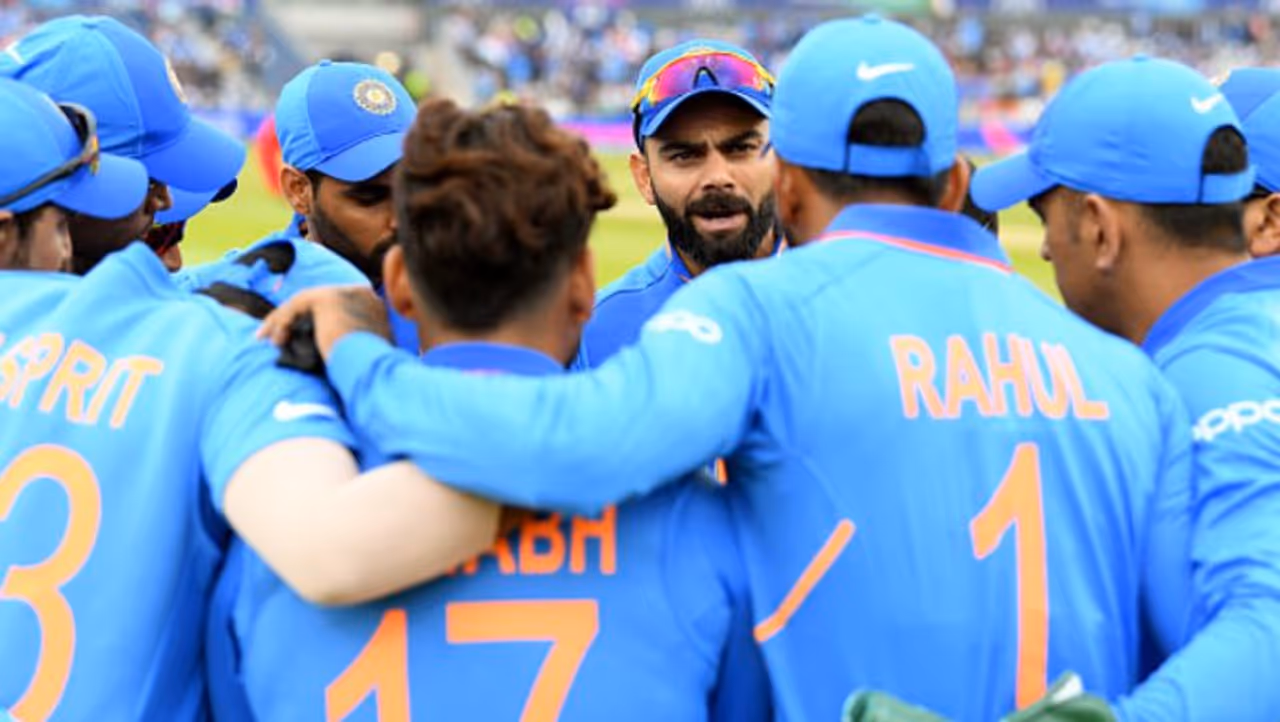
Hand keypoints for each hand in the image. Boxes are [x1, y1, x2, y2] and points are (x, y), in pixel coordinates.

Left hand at [258, 286, 390, 358]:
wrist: (372, 368)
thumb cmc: (368, 369)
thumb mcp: (361, 351)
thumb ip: (347, 339)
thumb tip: (326, 346)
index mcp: (372, 304)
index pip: (334, 307)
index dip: (313, 321)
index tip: (297, 336)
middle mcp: (359, 293)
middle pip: (316, 303)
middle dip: (292, 318)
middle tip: (277, 338)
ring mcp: (343, 292)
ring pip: (303, 302)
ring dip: (281, 321)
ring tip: (268, 340)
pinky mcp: (326, 298)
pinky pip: (295, 306)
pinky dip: (281, 322)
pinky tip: (275, 339)